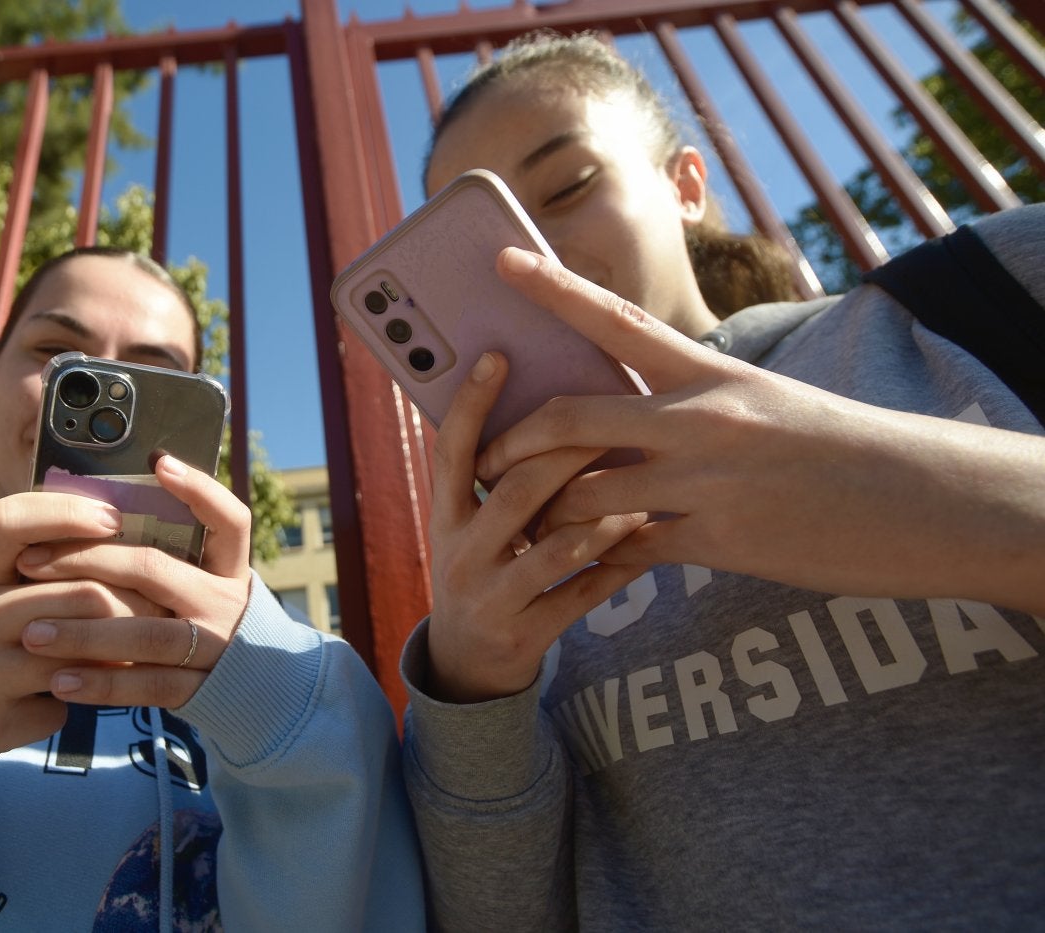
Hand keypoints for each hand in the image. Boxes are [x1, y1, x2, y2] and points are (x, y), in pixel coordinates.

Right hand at [0, 493, 138, 798]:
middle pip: (77, 593)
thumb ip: (11, 577)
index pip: (10, 520)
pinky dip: (73, 706)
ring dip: (113, 658)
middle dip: (132, 604)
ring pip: (80, 654)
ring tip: (132, 654)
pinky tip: (66, 702)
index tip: (111, 518)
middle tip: (160, 608)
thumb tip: (97, 548)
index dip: (67, 512)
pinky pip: (59, 709)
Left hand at [16, 455, 254, 707]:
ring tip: (31, 634)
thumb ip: (166, 556)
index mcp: (228, 568)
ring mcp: (215, 648)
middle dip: (86, 562)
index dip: (199, 489)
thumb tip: (93, 513)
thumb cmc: (203, 622)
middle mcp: (225, 601)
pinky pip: (146, 686)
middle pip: (155, 570)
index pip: (229, 518)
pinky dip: (101, 684)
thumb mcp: (201, 584)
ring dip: (84, 633)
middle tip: (28, 561)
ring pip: (146, 634)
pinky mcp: (199, 690)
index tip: (159, 462)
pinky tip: (59, 681)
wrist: (258, 690)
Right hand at [424, 350, 647, 704]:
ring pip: (557, 546)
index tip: (499, 355)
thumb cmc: (481, 571)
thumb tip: (538, 402)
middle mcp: (458, 555)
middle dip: (568, 452)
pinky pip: (584, 593)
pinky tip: (647, 540)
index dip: (472, 404)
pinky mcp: (527, 634)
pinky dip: (618, 564)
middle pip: (515, 492)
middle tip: (614, 420)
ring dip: (605, 513)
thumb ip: (492, 478)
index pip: (450, 452)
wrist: (466, 666)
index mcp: (443, 518)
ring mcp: (491, 598)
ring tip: (642, 486)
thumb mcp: (467, 526)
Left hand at [480, 247, 1044, 613]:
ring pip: (585, 493)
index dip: (552, 288)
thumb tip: (633, 415)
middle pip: (572, 418)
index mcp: (710, 371)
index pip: (616, 319)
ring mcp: (705, 479)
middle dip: (513, 444)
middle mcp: (699, 417)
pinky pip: (628, 550)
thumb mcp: (764, 400)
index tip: (502, 259)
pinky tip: (587, 564)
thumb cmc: (837, 446)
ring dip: (544, 513)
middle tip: (484, 462)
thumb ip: (694, 402)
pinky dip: (599, 557)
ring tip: (523, 525)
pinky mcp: (716, 540)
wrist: (919, 498)